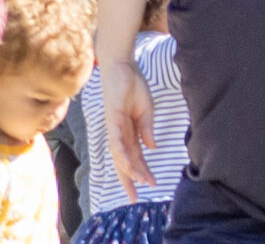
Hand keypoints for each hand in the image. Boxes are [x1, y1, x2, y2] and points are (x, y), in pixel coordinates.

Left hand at [102, 55, 157, 195]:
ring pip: (120, 154)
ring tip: (139, 181)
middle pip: (124, 162)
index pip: (135, 157)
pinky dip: (122, 151)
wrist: (122, 66)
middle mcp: (119, 134)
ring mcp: (114, 127)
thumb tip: (152, 148)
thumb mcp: (147, 110)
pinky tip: (128, 160)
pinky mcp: (113, 118)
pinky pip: (117, 138)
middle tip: (136, 198)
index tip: (151, 184)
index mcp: (129, 132)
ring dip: (129, 169)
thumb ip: (148, 129)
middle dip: (130, 180)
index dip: (141, 171)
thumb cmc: (133, 86)